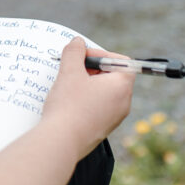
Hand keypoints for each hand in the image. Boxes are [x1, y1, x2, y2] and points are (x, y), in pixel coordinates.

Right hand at [42, 38, 134, 158]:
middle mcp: (123, 103)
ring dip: (87, 85)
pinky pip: (98, 108)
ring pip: (104, 93)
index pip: (121, 62)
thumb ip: (74, 52)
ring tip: (67, 87)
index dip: (102, 55)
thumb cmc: (68, 106)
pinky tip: (67, 104)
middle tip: (72, 70)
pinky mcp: (102, 130)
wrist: (61, 143)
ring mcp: (114, 119)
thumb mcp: (69, 72)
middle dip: (91, 69)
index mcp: (121, 87)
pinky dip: (85, 101)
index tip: (82, 58)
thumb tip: (78, 42)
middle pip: (113, 77)